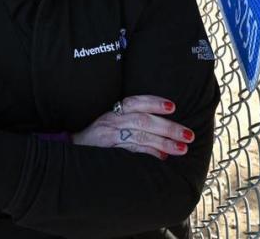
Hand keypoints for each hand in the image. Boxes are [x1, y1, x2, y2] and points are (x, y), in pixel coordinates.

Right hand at [72, 95, 193, 159]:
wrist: (71, 152)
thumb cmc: (95, 139)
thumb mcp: (108, 123)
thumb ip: (129, 120)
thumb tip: (161, 125)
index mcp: (112, 112)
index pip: (134, 102)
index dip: (153, 102)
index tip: (172, 106)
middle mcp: (110, 122)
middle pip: (143, 120)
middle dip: (168, 127)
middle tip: (188, 134)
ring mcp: (109, 137)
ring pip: (141, 136)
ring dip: (164, 142)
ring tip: (182, 148)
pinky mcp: (108, 152)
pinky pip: (133, 151)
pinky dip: (150, 154)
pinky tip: (163, 157)